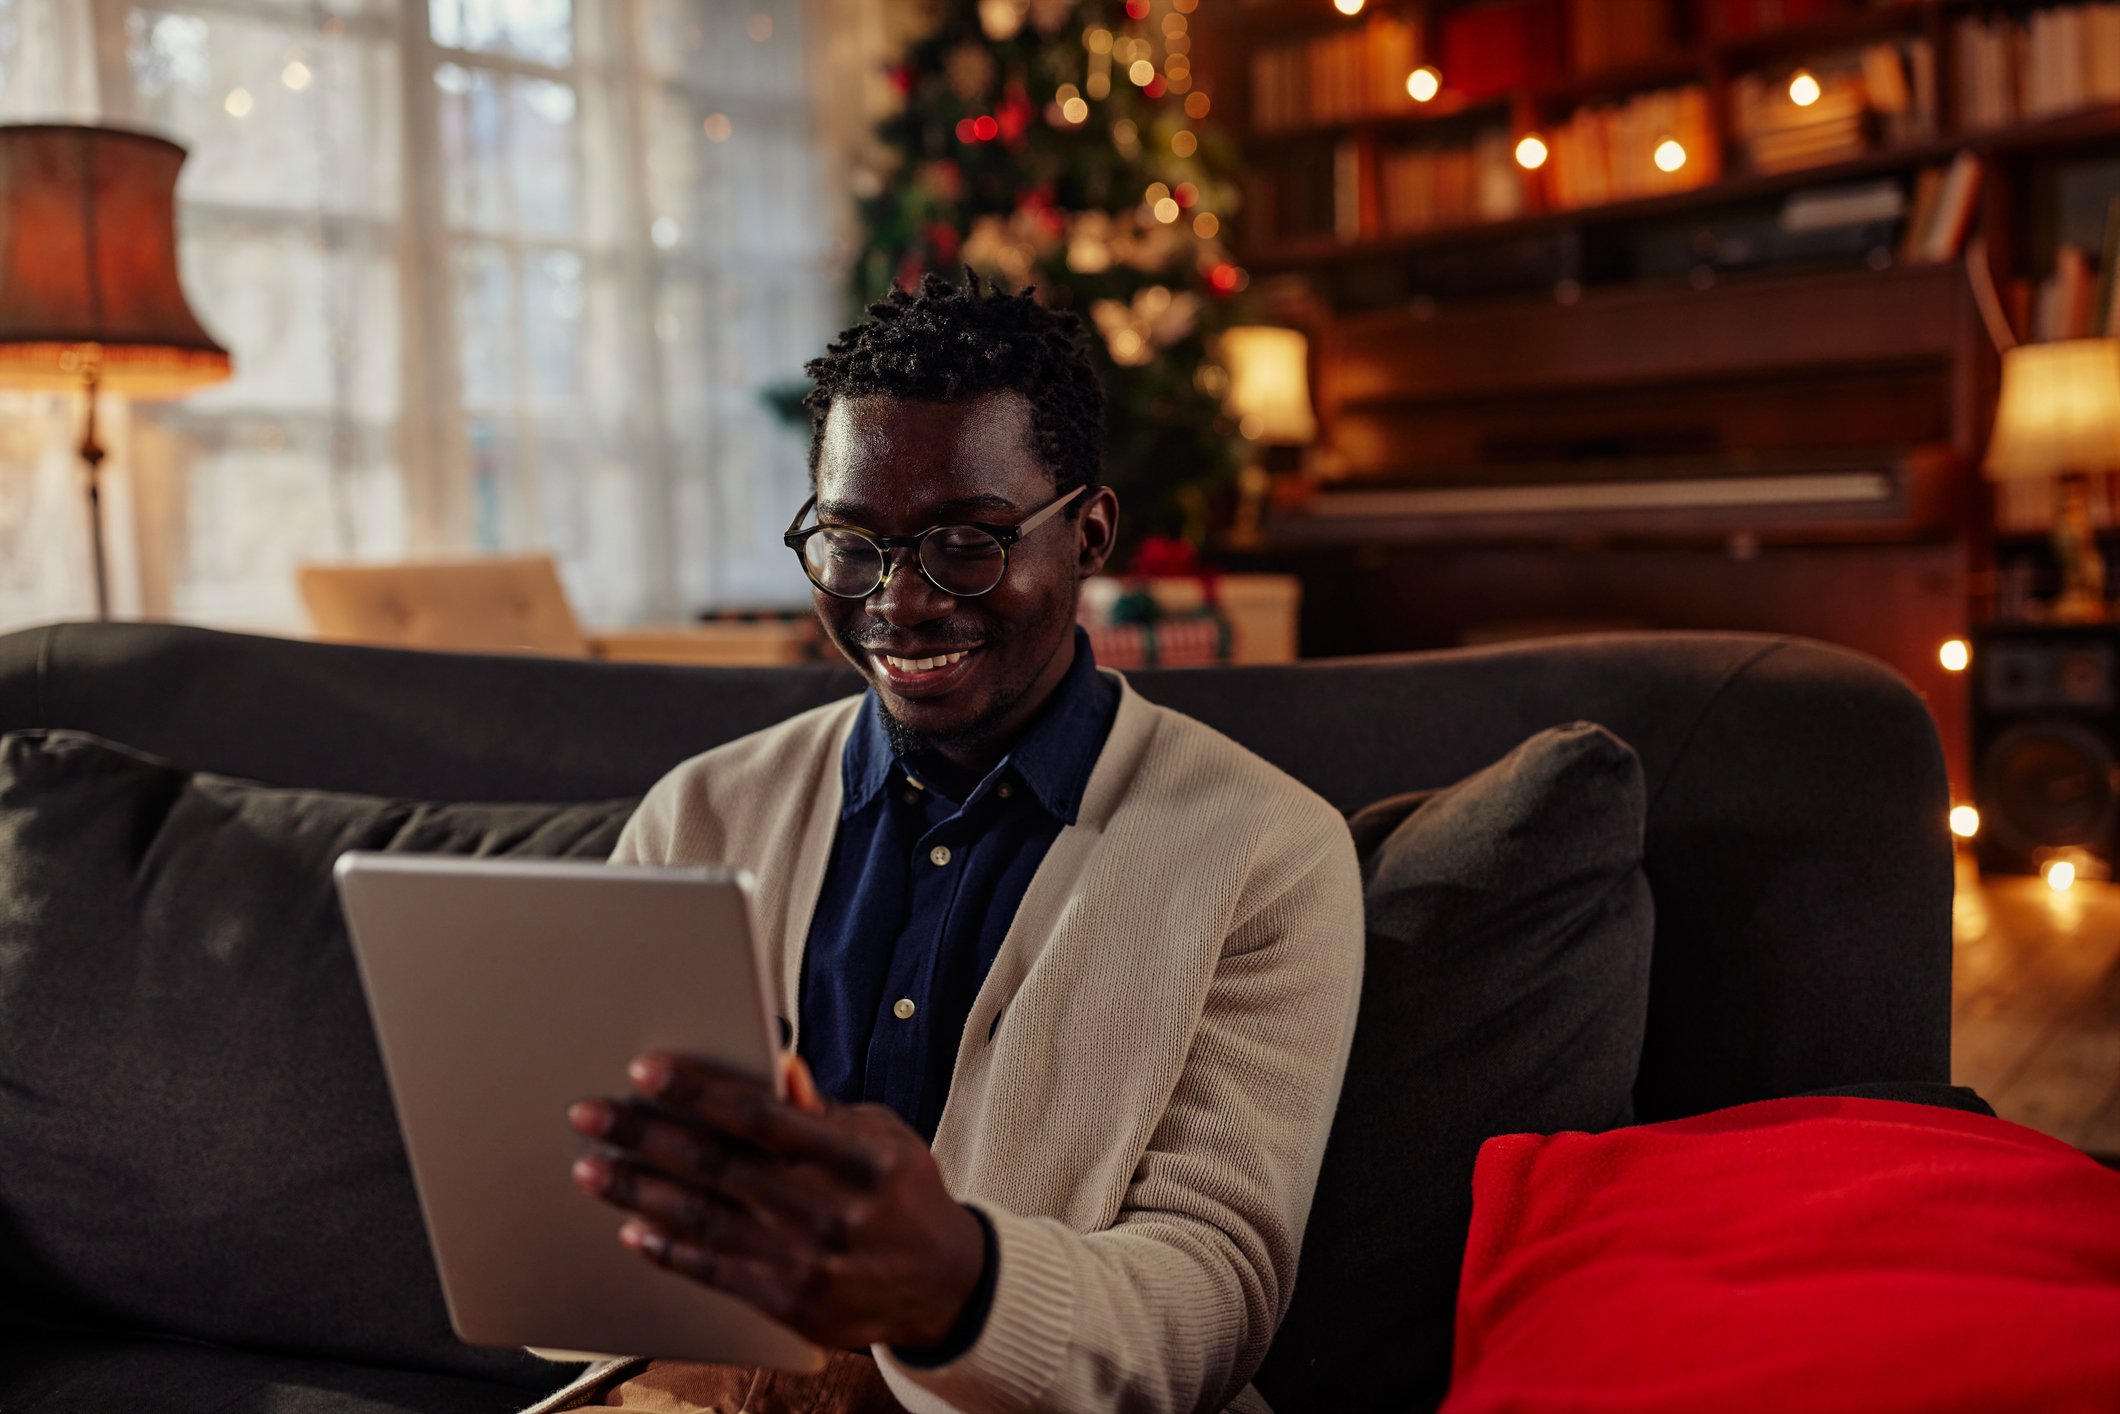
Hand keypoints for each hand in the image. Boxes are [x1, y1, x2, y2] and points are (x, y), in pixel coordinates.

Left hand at [567, 1052, 986, 1351]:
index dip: (697, 1092)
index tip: (645, 1071)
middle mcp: (826, 1210)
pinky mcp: (788, 1302)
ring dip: (637, 1191)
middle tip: (592, 1114)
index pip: (760, 1116)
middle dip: (644, 1136)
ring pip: (702, 1219)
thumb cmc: (905, 1195)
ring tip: (592, 1167)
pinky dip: (667, 1248)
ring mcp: (804, 1261)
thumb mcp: (883, 1137)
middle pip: (716, 1166)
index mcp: (854, 1158)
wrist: (944, 1285)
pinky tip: (631, 1228)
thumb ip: (825, 1110)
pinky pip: (713, 1271)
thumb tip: (779, 1066)